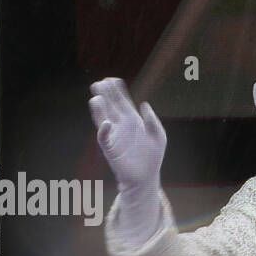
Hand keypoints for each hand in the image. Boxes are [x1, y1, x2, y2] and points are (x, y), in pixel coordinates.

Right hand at [88, 78, 166, 197]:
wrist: (146, 177)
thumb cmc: (153, 156)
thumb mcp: (159, 136)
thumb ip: (153, 120)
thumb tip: (144, 104)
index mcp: (132, 120)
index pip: (122, 101)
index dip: (117, 90)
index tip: (112, 79)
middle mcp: (120, 125)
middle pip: (110, 106)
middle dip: (105, 95)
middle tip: (100, 83)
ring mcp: (114, 136)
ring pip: (103, 118)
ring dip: (99, 109)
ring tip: (97, 98)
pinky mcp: (110, 149)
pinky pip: (104, 138)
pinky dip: (104, 131)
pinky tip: (106, 123)